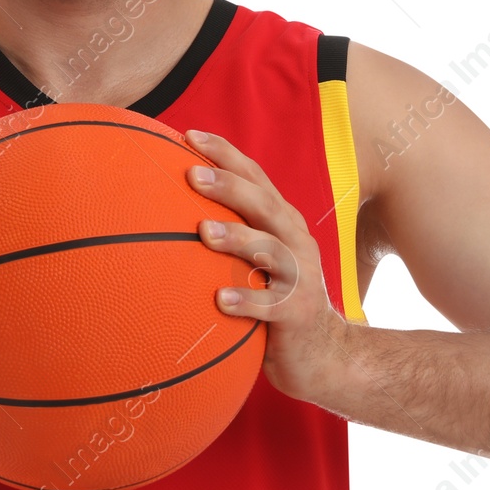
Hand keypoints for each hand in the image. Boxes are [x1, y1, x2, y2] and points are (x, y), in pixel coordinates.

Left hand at [185, 128, 353, 404]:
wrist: (325, 354)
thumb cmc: (275, 298)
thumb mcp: (257, 259)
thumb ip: (228, 232)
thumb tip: (164, 208)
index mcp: (281, 222)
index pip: (255, 177)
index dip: (225, 154)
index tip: (188, 135)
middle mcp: (294, 241)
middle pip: (264, 204)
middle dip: (229, 186)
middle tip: (193, 175)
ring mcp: (300, 276)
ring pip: (270, 250)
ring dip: (237, 238)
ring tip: (204, 232)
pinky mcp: (298, 312)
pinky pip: (272, 305)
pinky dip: (247, 300)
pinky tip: (220, 300)